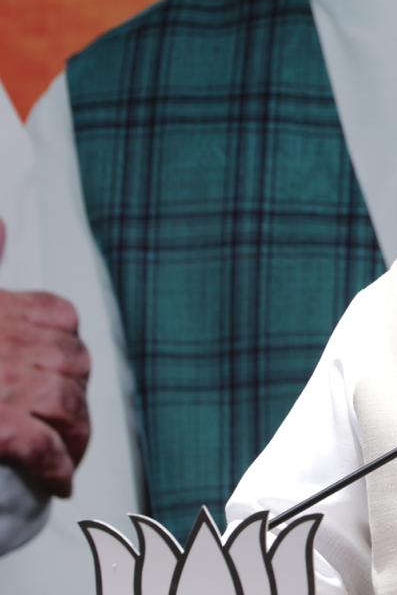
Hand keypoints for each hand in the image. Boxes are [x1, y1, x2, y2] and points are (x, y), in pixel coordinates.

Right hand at [0, 220, 90, 496]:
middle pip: (73, 362)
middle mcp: (7, 342)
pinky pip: (44, 447)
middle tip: (74, 418)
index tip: (68, 366)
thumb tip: (1, 223)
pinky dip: (58, 465)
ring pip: (68, 405)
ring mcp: (4, 385)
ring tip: (74, 454)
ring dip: (78, 432)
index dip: (68, 344)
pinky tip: (61, 482)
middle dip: (79, 390)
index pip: (61, 318)